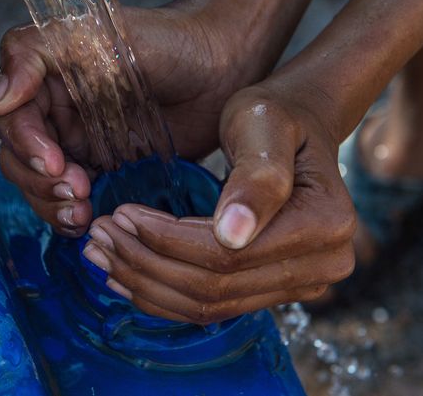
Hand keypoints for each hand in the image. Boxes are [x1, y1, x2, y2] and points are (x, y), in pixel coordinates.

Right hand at [0, 3, 249, 236]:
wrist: (224, 63)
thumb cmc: (165, 39)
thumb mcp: (95, 33)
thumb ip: (35, 56)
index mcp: (46, 82)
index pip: (12, 122)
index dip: (26, 147)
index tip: (57, 163)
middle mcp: (57, 115)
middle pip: (20, 161)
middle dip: (40, 184)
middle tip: (77, 191)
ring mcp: (81, 145)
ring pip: (43, 188)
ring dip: (53, 206)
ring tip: (84, 212)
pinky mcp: (108, 171)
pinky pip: (76, 201)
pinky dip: (75, 216)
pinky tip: (92, 219)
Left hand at [81, 84, 355, 323]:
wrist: (298, 126)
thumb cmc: (275, 115)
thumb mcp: (262, 125)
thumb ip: (255, 177)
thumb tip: (233, 234)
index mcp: (325, 225)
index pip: (227, 254)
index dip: (165, 240)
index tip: (120, 214)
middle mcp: (324, 264)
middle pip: (215, 286)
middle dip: (146, 264)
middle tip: (97, 236)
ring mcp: (303, 284)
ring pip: (209, 305)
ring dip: (147, 284)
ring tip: (102, 255)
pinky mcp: (278, 289)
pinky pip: (214, 306)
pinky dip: (165, 295)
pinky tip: (127, 275)